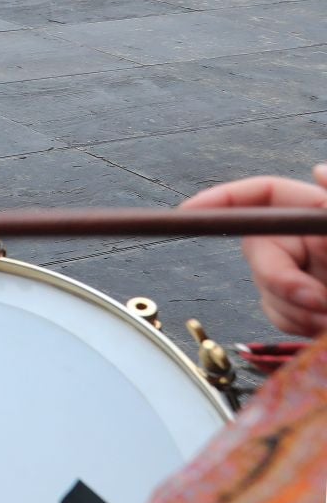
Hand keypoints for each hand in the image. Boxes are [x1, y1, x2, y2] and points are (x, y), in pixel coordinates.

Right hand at [182, 165, 326, 336]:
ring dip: (297, 310)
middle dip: (280, 280)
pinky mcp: (311, 314)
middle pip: (259, 252)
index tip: (188, 211)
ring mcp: (310, 281)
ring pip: (269, 293)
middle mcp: (311, 246)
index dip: (222, 199)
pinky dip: (302, 326)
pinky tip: (326, 330)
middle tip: (317, 302)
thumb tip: (317, 171)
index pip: (262, 196)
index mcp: (320, 217)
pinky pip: (283, 318)